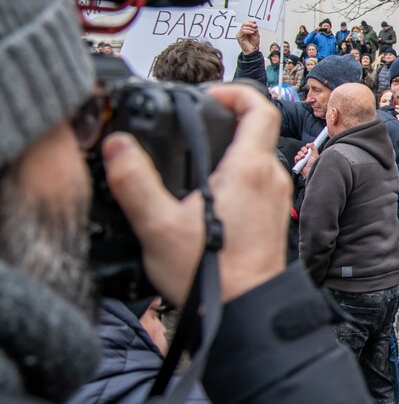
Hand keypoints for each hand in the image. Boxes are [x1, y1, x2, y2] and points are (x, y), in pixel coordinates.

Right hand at [103, 84, 290, 304]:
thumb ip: (134, 182)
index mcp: (249, 169)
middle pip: (256, 129)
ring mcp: (275, 197)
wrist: (248, 311)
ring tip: (191, 157)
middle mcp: (270, 177)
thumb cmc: (211, 274)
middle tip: (189, 124)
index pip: (259, 108)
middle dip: (224, 119)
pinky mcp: (272, 216)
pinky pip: (256, 180)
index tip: (206, 96)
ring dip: (228, 149)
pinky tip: (205, 192)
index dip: (233, 92)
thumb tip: (116, 146)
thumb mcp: (158, 226)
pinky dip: (235, 174)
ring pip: (256, 156)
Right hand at [236, 19, 260, 54]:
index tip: (255, 22)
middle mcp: (242, 32)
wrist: (253, 50)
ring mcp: (240, 34)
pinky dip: (248, 31)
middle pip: (244, 24)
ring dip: (250, 28)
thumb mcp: (256, 34)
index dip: (250, 21)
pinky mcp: (239, 37)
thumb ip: (255, 28)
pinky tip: (252, 32)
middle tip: (255, 26)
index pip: (246, 23)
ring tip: (254, 31)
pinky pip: (243, 31)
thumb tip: (254, 21)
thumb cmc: (254, 44)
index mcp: (246, 30)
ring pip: (243, 27)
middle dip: (250, 24)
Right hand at [294, 142, 317, 179]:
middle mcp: (307, 156)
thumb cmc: (314, 165)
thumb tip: (312, 143)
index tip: (308, 145)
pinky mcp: (298, 163)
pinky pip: (296, 158)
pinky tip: (300, 159)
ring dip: (301, 154)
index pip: (308, 147)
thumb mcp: (315, 155)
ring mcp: (302, 159)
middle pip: (303, 149)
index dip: (307, 146)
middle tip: (306, 152)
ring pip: (299, 153)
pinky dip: (297, 157)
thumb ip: (314, 149)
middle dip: (304, 149)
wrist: (310, 171)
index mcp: (311, 154)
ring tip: (303, 157)